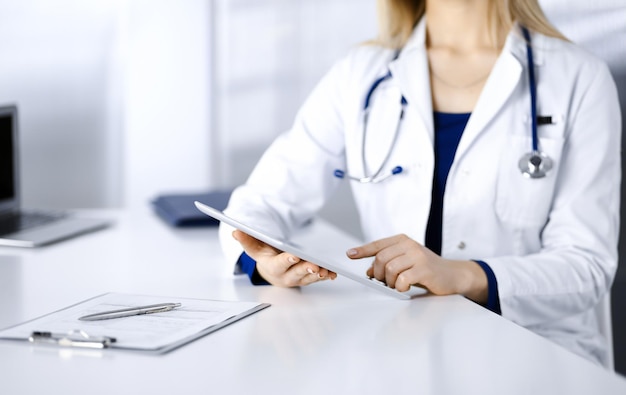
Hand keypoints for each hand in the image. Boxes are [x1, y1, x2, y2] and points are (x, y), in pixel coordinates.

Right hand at [233, 230, 336, 286]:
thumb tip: (235, 231)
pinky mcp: (307, 278)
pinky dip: (326, 276)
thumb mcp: (254, 247)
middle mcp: (285, 275)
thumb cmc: (265, 255)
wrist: (271, 268)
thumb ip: (246, 239)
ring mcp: (297, 278)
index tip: (294, 256)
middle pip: (296, 274)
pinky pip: (317, 278)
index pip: (279, 264)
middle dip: (306, 269)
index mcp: (272, 266)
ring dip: (318, 274)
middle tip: (315, 266)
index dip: (287, 261)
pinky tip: (333, 273)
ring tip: (327, 270)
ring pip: (309, 277)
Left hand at [346, 234, 486, 302]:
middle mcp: (409, 245)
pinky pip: (402, 279)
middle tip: (384, 282)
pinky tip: (405, 288)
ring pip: (389, 269)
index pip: (378, 244)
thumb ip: (387, 263)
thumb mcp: (405, 261)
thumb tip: (368, 271)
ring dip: (389, 282)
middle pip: (381, 259)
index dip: (362, 250)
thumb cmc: (426, 268)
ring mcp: (418, 256)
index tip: (350, 254)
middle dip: (378, 274)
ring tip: (396, 285)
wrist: (452, 275)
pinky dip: (399, 287)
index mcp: (403, 240)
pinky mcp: (425, 269)